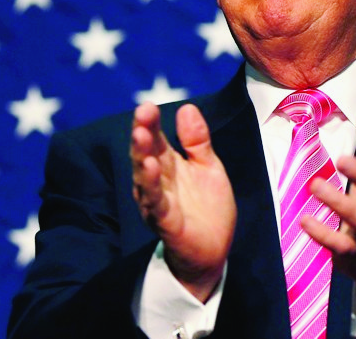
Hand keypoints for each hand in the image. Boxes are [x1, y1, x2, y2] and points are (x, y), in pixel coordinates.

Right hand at [130, 102, 235, 301]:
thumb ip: (198, 141)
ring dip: (142, 157)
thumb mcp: (208, 166)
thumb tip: (187, 107)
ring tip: (141, 136)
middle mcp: (158, 181)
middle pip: (146, 154)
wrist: (214, 249)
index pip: (156, 139)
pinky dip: (152, 188)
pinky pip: (156, 204)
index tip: (148, 105)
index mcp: (169, 165)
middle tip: (142, 112)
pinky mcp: (166, 223)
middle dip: (143, 134)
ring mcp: (159, 202)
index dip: (151, 123)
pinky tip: (150, 170)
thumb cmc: (207, 206)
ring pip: (145, 178)